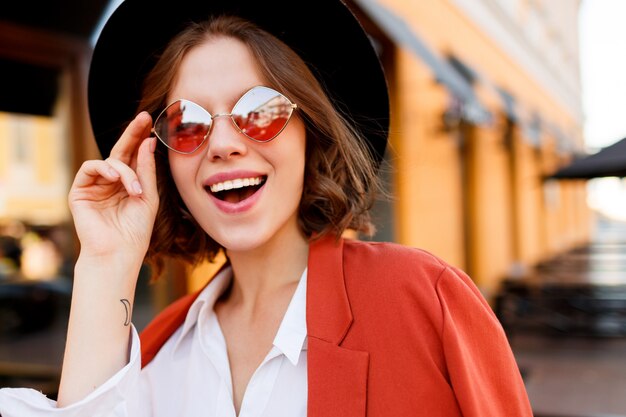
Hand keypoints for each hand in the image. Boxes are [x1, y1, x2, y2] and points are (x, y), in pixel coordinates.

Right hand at [68, 112, 158, 261]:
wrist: (119, 252)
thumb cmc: (136, 230)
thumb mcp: (148, 196)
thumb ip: (146, 169)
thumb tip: (147, 142)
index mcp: (130, 183)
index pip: (135, 156)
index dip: (141, 139)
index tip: (151, 122)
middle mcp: (112, 182)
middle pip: (122, 151)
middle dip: (133, 134)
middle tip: (143, 119)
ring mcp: (96, 185)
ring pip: (110, 161)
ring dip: (125, 171)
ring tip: (135, 190)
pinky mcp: (80, 190)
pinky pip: (90, 167)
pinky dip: (105, 169)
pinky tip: (115, 178)